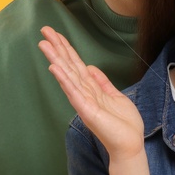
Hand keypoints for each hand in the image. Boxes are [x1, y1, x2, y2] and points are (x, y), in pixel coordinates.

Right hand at [38, 26, 145, 159]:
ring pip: (67, 76)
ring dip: (55, 59)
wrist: (130, 144)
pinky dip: (64, 80)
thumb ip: (102, 82)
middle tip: (44, 30)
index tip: (56, 34)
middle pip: (68, 66)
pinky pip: (73, 92)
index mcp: (91, 89)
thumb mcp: (115, 96)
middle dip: (57, 48)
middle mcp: (83, 93)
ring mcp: (83, 102)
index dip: (66, 48)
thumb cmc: (124, 124)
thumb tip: (90, 67)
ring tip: (44, 44)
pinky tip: (55, 68)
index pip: (76, 64)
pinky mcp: (86, 111)